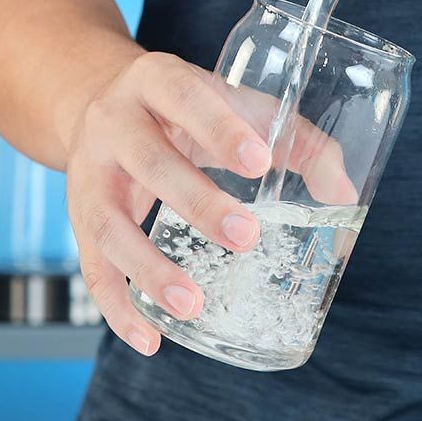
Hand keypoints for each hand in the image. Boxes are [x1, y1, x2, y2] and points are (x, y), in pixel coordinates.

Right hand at [66, 52, 270, 355]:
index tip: (260, 162)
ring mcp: (88, 173)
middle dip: (197, 201)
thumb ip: (297, 139)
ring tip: (193, 304)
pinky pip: (92, 268)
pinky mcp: (78, 218)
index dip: (221, 130)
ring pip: (109, 224)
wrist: (101, 102)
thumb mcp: (237, 104)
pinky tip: (150, 339)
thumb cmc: (190, 108)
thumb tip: (343, 193)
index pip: (187, 97)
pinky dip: (118, 307)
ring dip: (149, 267)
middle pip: (150, 162)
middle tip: (246, 237)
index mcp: (158, 80)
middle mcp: (114, 123)